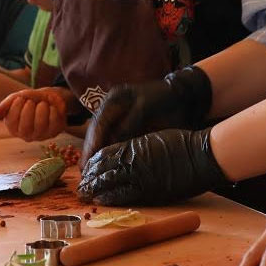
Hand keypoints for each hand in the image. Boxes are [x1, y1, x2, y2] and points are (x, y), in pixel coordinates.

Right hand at [0, 88, 67, 140]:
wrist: (51, 97)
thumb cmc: (31, 99)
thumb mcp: (17, 98)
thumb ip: (5, 105)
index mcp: (13, 128)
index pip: (11, 122)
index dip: (16, 108)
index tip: (21, 98)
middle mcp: (26, 135)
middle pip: (26, 127)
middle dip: (29, 110)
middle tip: (32, 102)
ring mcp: (41, 135)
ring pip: (41, 125)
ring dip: (42, 108)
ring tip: (42, 104)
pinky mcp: (54, 132)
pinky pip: (53, 121)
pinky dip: (53, 110)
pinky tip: (51, 108)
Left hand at [77, 127, 227, 205]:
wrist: (202, 155)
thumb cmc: (184, 145)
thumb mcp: (155, 140)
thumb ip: (137, 147)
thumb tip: (124, 155)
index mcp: (134, 145)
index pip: (105, 154)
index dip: (93, 163)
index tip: (86, 170)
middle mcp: (133, 159)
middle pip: (103, 169)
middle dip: (89, 178)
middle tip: (81, 187)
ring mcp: (140, 176)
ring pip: (109, 181)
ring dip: (95, 189)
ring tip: (85, 194)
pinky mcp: (150, 191)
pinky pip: (124, 195)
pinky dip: (110, 197)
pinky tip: (101, 200)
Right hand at [83, 66, 213, 158]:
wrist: (181, 96)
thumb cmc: (166, 100)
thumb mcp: (146, 108)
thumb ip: (130, 122)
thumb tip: (113, 140)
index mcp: (116, 98)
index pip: (100, 121)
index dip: (94, 140)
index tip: (90, 157)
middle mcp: (111, 105)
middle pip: (96, 129)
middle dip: (90, 148)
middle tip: (84, 168)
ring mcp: (116, 114)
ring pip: (100, 134)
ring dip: (94, 150)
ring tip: (87, 169)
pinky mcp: (123, 123)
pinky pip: (110, 136)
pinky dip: (105, 149)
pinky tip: (101, 162)